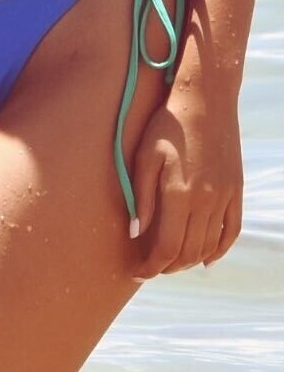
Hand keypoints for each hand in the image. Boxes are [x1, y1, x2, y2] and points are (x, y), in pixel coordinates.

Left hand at [129, 72, 242, 275]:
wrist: (205, 99)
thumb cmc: (167, 124)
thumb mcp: (145, 156)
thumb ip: (141, 197)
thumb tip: (135, 233)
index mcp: (180, 194)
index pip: (166, 247)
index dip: (151, 266)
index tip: (137, 272)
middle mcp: (206, 201)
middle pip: (188, 252)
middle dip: (167, 266)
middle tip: (150, 267)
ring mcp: (224, 197)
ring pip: (209, 246)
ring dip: (189, 260)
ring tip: (171, 261)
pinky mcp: (235, 190)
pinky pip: (231, 231)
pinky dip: (220, 250)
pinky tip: (207, 259)